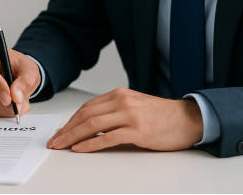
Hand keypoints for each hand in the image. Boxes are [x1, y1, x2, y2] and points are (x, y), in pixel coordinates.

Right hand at [0, 43, 40, 117]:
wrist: (17, 73)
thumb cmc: (21, 67)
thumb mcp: (30, 71)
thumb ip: (25, 82)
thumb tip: (16, 96)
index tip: (9, 98)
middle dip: (0, 100)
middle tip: (16, 108)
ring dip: (0, 107)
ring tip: (17, 106)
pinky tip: (8, 107)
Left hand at [47, 87, 203, 151]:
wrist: (188, 119)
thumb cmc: (161, 116)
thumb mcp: (134, 106)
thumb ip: (113, 112)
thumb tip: (89, 126)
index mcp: (119, 94)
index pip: (87, 107)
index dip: (70, 121)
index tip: (60, 131)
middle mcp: (122, 101)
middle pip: (86, 115)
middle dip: (67, 129)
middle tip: (54, 141)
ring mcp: (130, 115)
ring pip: (93, 125)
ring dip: (73, 136)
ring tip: (62, 145)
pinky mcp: (138, 131)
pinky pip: (108, 137)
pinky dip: (91, 144)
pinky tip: (80, 149)